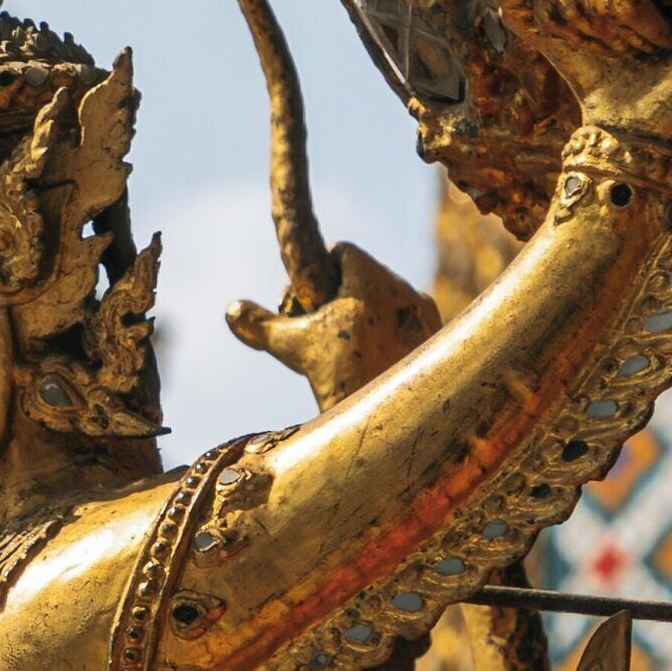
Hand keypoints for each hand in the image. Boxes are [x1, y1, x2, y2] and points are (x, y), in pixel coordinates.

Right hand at [226, 245, 439, 409]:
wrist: (395, 420)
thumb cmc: (342, 378)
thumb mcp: (293, 348)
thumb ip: (262, 325)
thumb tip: (233, 310)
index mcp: (369, 279)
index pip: (343, 250)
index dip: (319, 270)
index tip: (308, 301)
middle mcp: (403, 289)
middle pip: (365, 273)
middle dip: (340, 293)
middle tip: (321, 329)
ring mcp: (425, 313)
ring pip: (387, 297)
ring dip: (365, 312)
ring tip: (348, 349)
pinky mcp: (438, 335)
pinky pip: (408, 319)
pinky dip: (390, 331)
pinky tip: (376, 359)